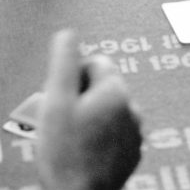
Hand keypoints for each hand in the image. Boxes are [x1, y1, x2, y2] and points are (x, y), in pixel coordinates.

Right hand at [37, 29, 141, 189]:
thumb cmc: (64, 153)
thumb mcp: (55, 100)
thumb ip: (63, 61)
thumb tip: (68, 35)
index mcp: (116, 91)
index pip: (94, 62)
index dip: (72, 77)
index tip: (62, 97)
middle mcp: (131, 109)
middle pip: (101, 86)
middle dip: (80, 97)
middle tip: (62, 119)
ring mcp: (134, 134)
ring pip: (107, 111)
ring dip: (90, 117)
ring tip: (70, 138)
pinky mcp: (132, 154)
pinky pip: (114, 133)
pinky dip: (100, 137)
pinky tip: (83, 150)